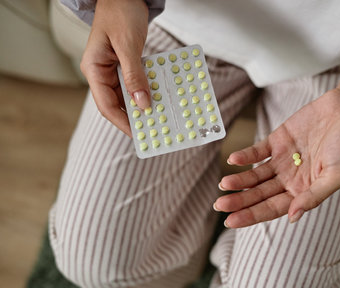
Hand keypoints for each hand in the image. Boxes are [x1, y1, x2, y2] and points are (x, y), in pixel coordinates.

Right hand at [80, 0, 149, 135]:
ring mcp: (112, 69)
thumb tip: (142, 104)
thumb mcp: (127, 45)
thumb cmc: (120, 12)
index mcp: (94, 69)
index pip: (106, 104)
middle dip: (133, 117)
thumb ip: (134, 75)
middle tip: (151, 129)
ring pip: (126, 95)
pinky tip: (156, 98)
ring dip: (140, 105)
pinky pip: (133, 84)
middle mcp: (101, 72)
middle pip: (116, 103)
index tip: (138, 134)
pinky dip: (144, 91)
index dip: (122, 121)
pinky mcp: (123, 65)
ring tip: (156, 118)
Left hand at [214, 88, 339, 227]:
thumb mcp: (336, 175)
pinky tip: (233, 160)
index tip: (232, 221)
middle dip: (240, 200)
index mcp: (304, 191)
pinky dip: (245, 156)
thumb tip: (292, 218)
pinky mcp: (278, 140)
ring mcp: (282, 159)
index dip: (252, 215)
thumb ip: (314, 196)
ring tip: (223, 185)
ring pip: (255, 175)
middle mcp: (290, 178)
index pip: (273, 208)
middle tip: (220, 206)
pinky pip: (257, 151)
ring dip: (239, 180)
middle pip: (260, 194)